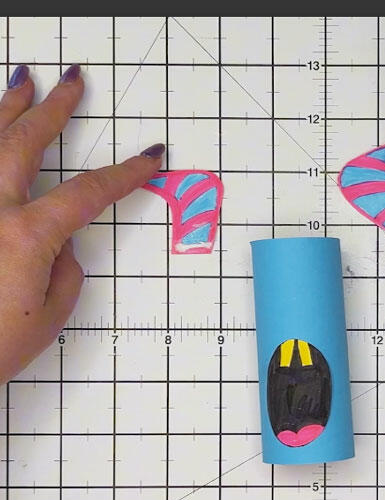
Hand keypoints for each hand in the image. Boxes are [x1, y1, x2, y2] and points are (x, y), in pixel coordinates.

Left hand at [0, 64, 164, 383]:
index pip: (88, 192)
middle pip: (26, 143)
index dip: (125, 172)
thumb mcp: (50, 312)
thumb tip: (60, 242)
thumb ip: (64, 267)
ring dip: (7, 109)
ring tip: (22, 82)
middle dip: (54, 110)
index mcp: (27, 234)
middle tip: (72, 82)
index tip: (150, 155)